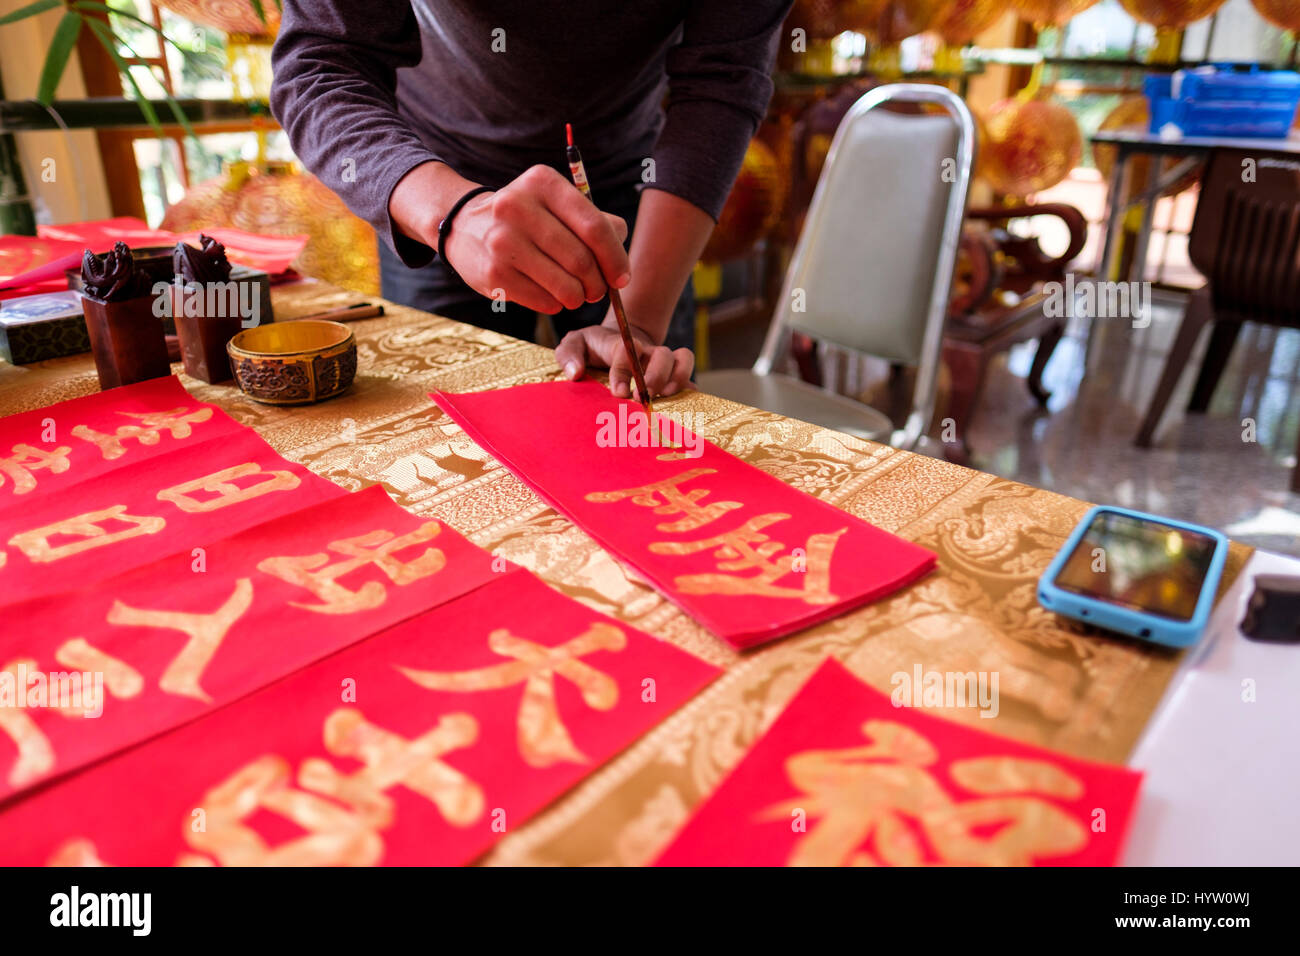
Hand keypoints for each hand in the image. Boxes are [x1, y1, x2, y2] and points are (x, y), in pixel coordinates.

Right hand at [439, 166, 630, 313]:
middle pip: (582, 260)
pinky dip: (557, 304)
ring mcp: (502, 241)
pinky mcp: (494, 273)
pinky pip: (546, 301)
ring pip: (566, 286)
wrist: (464, 226)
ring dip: (579, 298)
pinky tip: (550, 294)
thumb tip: (620, 261)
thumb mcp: (555, 204)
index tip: (621, 277)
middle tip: (597, 290)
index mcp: (542, 182)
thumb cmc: (525, 218)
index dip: (615, 258)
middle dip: (598, 283)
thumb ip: (594, 222)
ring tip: (576, 294)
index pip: (594, 226)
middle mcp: (518, 206)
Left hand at [555, 323, 693, 399]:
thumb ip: (568, 354)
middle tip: (644, 398)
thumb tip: (575, 373)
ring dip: (678, 379)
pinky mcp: (671, 376)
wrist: (615, 344)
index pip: (626, 350)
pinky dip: (689, 392)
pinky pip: (688, 379)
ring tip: (665, 398)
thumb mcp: (573, 344)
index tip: (619, 393)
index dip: (624, 371)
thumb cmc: (591, 348)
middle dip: (656, 376)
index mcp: (620, 343)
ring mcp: (662, 363)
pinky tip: (681, 408)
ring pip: (683, 359)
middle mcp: (646, 351)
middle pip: (663, 354)